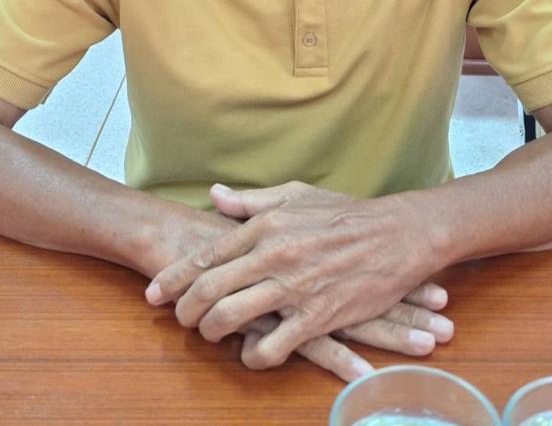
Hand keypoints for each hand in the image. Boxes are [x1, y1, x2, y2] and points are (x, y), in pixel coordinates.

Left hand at [145, 180, 439, 368]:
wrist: (397, 235)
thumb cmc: (346, 213)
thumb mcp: (295, 195)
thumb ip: (250, 201)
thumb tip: (214, 195)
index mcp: (265, 225)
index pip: (205, 255)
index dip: (173, 277)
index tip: (153, 292)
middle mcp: (273, 255)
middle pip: (209, 290)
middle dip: (184, 310)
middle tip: (178, 320)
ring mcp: (294, 288)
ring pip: (232, 319)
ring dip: (212, 333)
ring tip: (210, 336)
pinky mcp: (317, 317)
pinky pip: (272, 347)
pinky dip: (254, 356)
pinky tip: (251, 354)